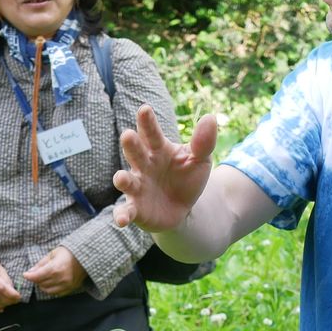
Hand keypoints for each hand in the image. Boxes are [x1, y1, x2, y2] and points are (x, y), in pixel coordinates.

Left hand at [24, 246, 84, 296]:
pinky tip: (52, 282)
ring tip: (44, 277)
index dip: (29, 276)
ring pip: (47, 290)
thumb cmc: (68, 253)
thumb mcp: (52, 254)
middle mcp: (61, 279)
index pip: (37, 276)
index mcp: (55, 268)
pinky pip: (56, 293)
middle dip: (36, 279)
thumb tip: (30, 272)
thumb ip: (40, 264)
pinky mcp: (70, 289)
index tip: (25, 274)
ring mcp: (66, 285)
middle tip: (36, 273)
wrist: (85, 257)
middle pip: (41, 283)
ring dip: (43, 285)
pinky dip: (51, 289)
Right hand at [113, 106, 217, 231]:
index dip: (148, 122)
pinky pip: (126, 211)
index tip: (145, 109)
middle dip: (131, 145)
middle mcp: (143, 166)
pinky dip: (121, 215)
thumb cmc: (187, 178)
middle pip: (135, 153)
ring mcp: (137, 187)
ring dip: (122, 180)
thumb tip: (211, 117)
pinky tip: (120, 221)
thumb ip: (203, 142)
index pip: (152, 134)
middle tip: (128, 135)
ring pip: (126, 181)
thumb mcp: (200, 159)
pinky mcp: (135, 208)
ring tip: (120, 178)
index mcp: (158, 150)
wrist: (183, 209)